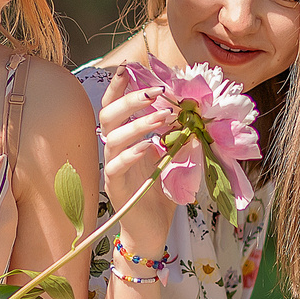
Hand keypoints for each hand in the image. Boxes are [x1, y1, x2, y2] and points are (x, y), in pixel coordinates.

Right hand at [95, 68, 177, 255]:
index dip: (117, 87)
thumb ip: (176, 135)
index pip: (113, 107)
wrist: (153, 230)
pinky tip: (149, 147)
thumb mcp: (172, 157)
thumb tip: (192, 110)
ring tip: (164, 116)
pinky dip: (132, 153)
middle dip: (129, 99)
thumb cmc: (161, 192)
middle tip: (155, 91)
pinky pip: (115, 166)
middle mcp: (113, 151)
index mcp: (124, 140)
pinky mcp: (115, 188)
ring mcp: (111, 169)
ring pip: (112, 138)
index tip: (128, 68)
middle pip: (107, 116)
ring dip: (138, 123)